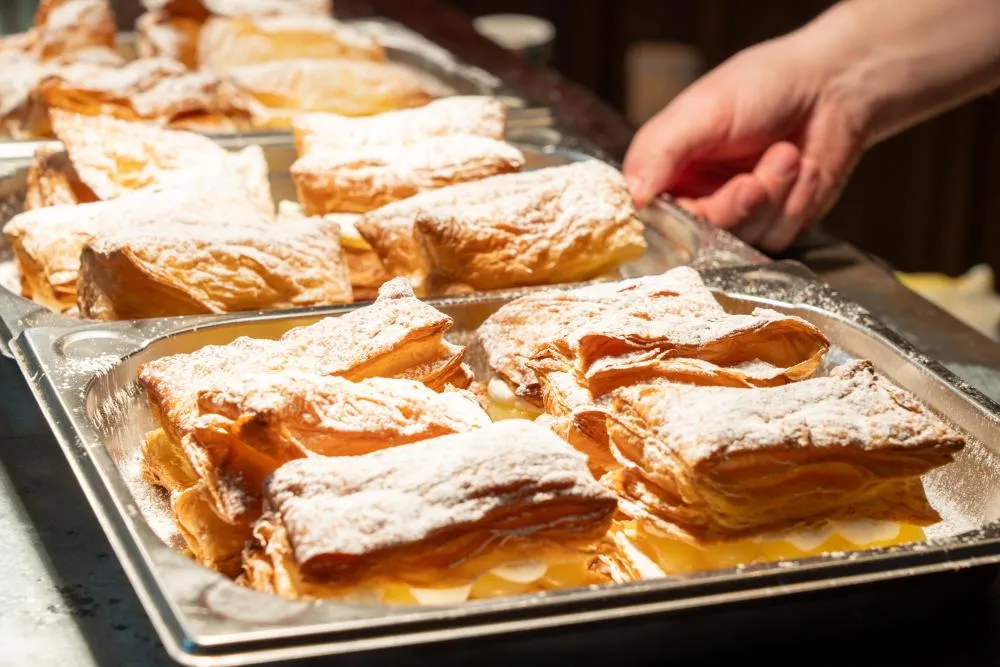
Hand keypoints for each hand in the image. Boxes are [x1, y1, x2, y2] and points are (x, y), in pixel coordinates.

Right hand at [623, 31, 868, 252]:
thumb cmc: (764, 85)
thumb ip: (660, 151)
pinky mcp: (773, 226)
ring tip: (789, 155)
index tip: (696, 210)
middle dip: (735, 206)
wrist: (834, 87)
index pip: (650, 217)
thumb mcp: (703, 110)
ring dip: (773, 197)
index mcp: (666, 170)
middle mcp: (695, 198)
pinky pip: (776, 239)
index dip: (670, 222)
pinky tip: (805, 168)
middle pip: (698, 238)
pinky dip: (796, 202)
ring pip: (741, 241)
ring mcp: (736, 216)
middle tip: (755, 179)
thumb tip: (632, 196)